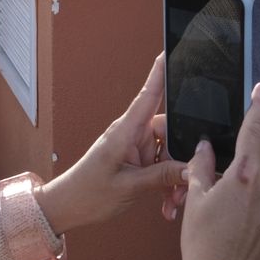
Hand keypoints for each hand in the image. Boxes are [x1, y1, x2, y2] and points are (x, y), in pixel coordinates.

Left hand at [35, 54, 187, 235]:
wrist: (67, 208)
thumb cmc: (87, 193)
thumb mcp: (129, 188)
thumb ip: (162, 176)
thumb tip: (192, 168)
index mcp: (125, 131)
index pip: (148, 95)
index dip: (161, 72)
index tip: (171, 52)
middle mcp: (132, 134)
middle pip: (171, 133)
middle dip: (183, 160)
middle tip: (186, 185)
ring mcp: (135, 147)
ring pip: (170, 154)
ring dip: (175, 178)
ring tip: (173, 200)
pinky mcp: (137, 161)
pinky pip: (161, 166)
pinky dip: (167, 185)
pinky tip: (167, 203)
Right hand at [178, 82, 259, 259]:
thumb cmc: (202, 240)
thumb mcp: (194, 198)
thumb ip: (202, 166)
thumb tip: (206, 147)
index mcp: (243, 176)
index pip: (254, 130)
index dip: (259, 106)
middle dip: (254, 143)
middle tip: (233, 151)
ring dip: (254, 170)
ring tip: (230, 188)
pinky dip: (258, 192)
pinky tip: (238, 209)